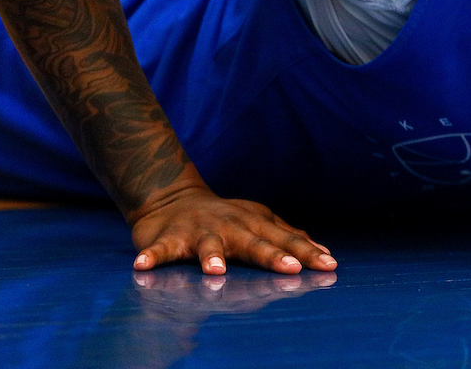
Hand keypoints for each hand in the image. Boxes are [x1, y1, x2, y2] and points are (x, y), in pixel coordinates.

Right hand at [129, 185, 337, 274]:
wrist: (174, 199)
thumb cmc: (225, 218)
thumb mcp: (259, 222)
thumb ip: (287, 237)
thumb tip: (324, 251)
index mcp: (254, 224)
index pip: (286, 239)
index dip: (308, 252)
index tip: (329, 264)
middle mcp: (230, 226)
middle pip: (255, 242)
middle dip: (273, 255)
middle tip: (292, 268)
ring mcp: (199, 231)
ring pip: (207, 245)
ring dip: (210, 256)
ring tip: (215, 271)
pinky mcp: (168, 238)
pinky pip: (158, 250)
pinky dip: (151, 256)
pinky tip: (142, 267)